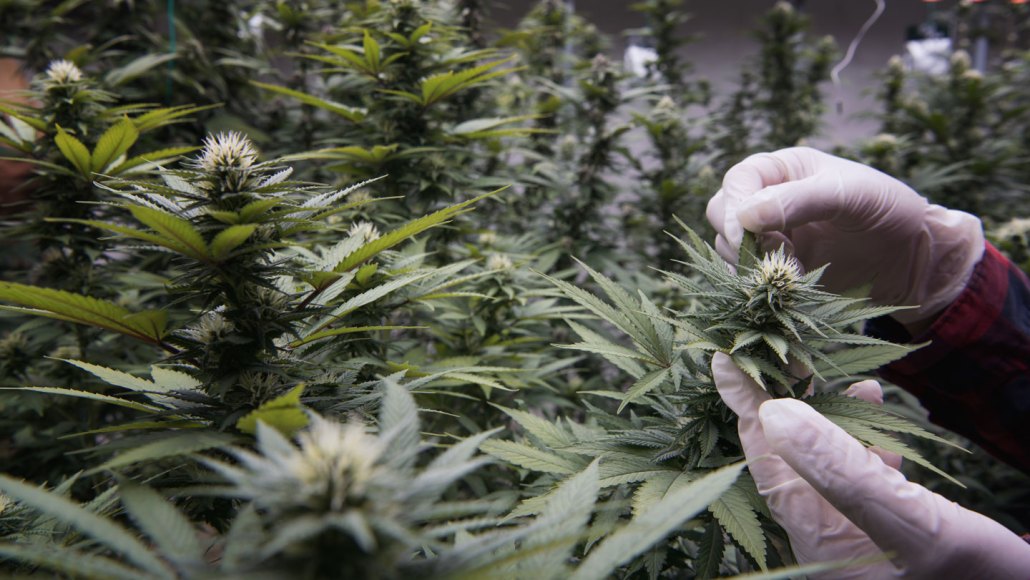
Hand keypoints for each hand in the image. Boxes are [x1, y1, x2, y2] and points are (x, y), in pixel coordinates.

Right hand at [706, 147, 983, 327]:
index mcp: (781, 170)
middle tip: (779, 257)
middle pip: (722, 214)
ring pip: (728, 249)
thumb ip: (800, 200)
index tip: (749, 237)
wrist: (910, 258)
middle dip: (740, 239)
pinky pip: (746, 277)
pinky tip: (790, 290)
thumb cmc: (887, 212)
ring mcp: (767, 236)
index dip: (737, 209)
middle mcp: (766, 200)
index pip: (737, 182)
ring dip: (752, 265)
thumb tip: (746, 217)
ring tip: (794, 274)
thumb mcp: (851, 195)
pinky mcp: (774, 269)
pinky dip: (758, 285)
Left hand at [711, 352, 1029, 578]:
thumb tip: (775, 413)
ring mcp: (859, 539)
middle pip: (789, 460)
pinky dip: (867, 442)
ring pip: (826, 464)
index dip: (744, 408)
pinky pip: (864, 479)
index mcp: (819, 543)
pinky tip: (877, 409)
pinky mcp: (891, 536)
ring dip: (827, 417)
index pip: (766, 462)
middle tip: (776, 351)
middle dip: (781, 403)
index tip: (724, 359)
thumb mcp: (909, 525)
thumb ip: (842, 471)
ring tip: (834, 371)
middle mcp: (829, 542)